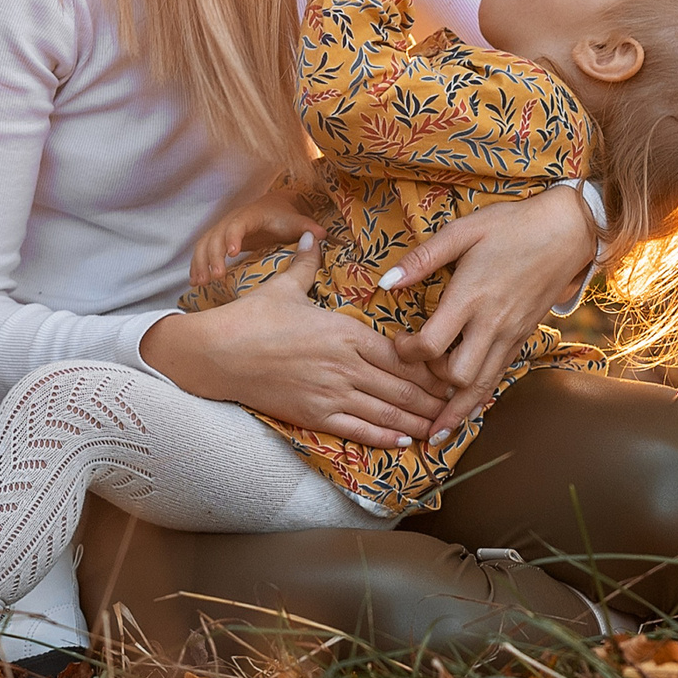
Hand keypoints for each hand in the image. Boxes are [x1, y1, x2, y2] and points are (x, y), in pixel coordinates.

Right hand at [141, 237, 452, 447]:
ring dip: (417, 420)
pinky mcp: (314, 415)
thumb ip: (306, 264)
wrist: (217, 354)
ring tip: (442, 427)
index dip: (429, 365)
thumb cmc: (250, 317)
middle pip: (401, 385)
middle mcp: (345, 365)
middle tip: (460, 404)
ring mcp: (331, 393)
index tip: (451, 369)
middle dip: (433, 397)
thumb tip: (310, 237)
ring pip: (386, 411)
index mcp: (344, 331)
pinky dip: (384, 436)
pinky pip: (357, 429)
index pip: (400, 352)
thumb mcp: (284, 286)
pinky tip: (405, 441)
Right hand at [190, 189, 322, 286]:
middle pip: (216, 235)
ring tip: (200, 283)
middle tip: (216, 276)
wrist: (271, 207)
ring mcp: (222, 230)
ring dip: (200, 262)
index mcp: (250, 215)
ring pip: (204, 244)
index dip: (233, 236)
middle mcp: (231, 220)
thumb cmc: (283, 216)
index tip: (232, 252)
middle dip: (213, 255)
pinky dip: (197, 265)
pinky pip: (202, 251)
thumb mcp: (295, 221)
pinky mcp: (218, 241)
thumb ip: (307, 227)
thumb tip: (321, 235)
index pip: (238, 223)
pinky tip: (196, 282)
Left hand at [379, 188, 598, 439]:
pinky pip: (499, 375)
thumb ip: (423, 258)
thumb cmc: (512, 226)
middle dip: (431, 385)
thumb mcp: (463, 230)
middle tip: (414, 377)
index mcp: (471, 297)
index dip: (407, 354)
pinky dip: (480, 395)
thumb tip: (385, 281)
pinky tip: (467, 407)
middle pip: (459, 376)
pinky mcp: (523, 338)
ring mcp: (511, 334)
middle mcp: (492, 324)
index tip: (398, 344)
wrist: (567, 232)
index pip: (432, 345)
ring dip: (457, 410)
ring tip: (436, 433)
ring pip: (483, 386)